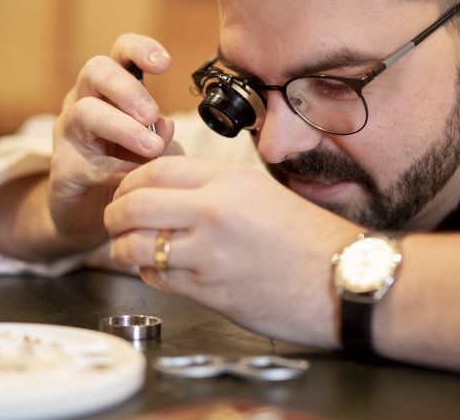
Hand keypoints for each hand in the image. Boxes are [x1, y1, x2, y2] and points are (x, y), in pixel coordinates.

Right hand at [49, 34, 178, 248]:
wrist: (94, 216)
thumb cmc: (128, 171)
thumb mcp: (155, 151)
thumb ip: (163, 137)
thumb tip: (166, 126)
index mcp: (112, 89)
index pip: (120, 53)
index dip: (140, 49)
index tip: (164, 64)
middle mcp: (84, 101)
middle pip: (95, 69)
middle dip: (128, 89)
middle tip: (152, 115)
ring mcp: (68, 133)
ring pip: (85, 111)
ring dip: (122, 127)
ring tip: (151, 148)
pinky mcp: (63, 169)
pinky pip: (88, 163)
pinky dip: (117, 170)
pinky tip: (136, 179)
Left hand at [105, 156, 362, 346]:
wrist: (343, 281)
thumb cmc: (310, 240)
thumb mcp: (262, 194)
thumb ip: (214, 190)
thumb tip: (167, 195)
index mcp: (230, 178)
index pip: (156, 168)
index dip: (131, 182)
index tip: (127, 193)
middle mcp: (214, 208)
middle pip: (135, 203)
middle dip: (115, 215)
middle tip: (117, 223)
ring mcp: (209, 251)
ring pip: (136, 245)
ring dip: (124, 249)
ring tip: (129, 251)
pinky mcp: (209, 291)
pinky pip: (158, 278)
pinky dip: (148, 275)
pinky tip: (157, 272)